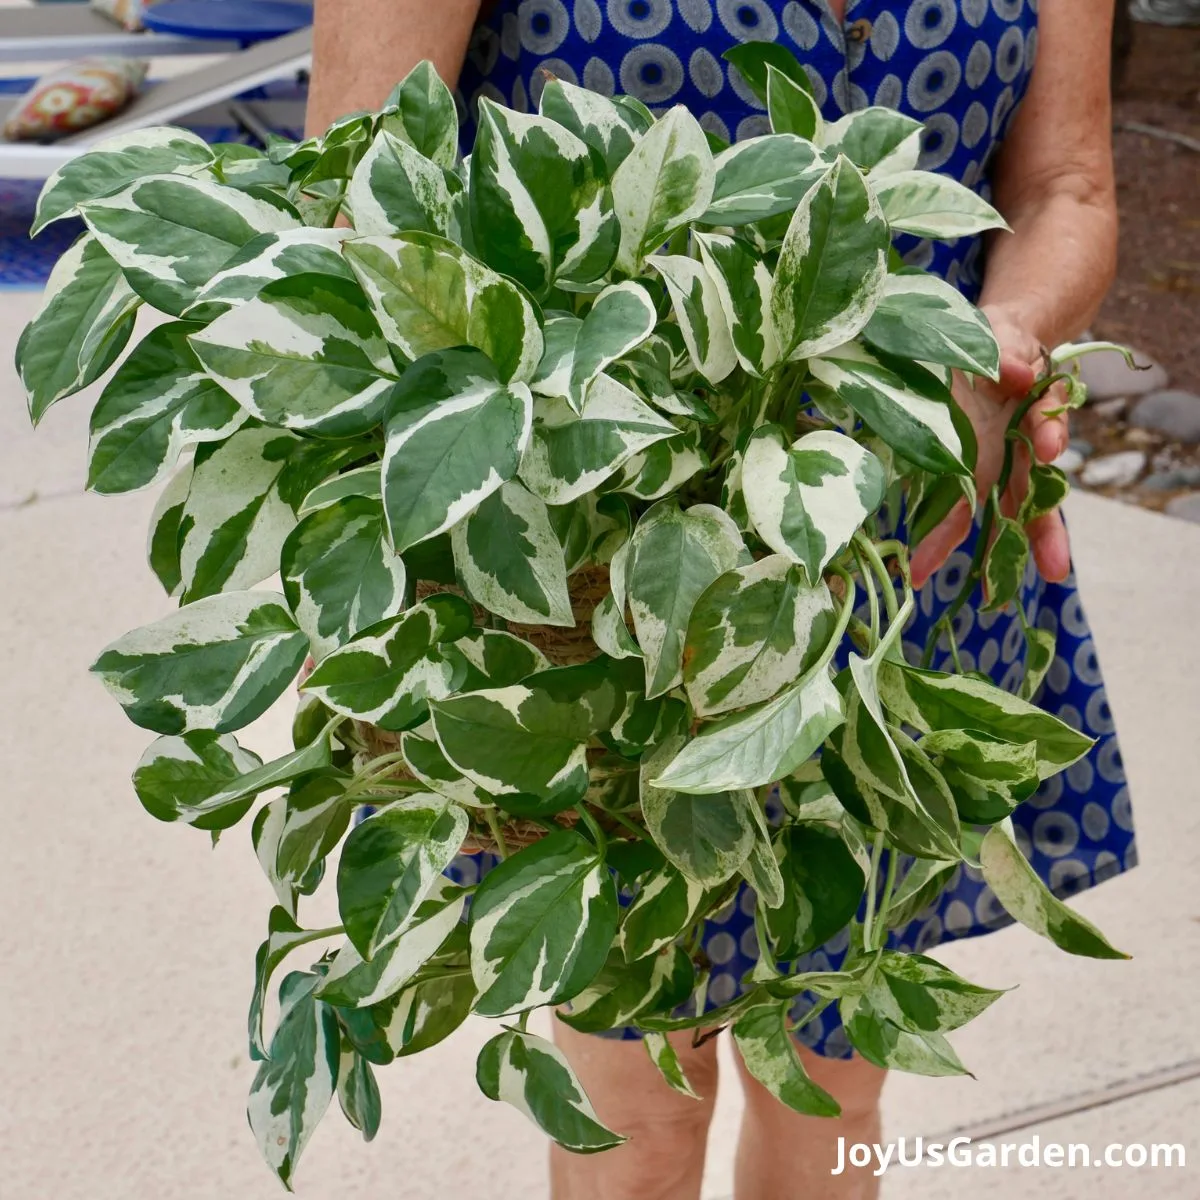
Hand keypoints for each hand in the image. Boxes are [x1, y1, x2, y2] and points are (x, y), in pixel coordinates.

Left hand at [909, 305, 1071, 589]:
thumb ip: (1008, 352)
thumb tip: (1015, 372)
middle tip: (1055, 570)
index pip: (1046, 419)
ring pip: (998, 511)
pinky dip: (942, 535)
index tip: (1047, 448)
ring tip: (989, 597)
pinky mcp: (961, 470)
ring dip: (994, 550)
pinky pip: (954, 506)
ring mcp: (991, 461)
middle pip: (1036, 489)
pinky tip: (923, 565)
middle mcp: (1017, 443)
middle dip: (1044, 531)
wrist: (971, 347)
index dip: (1048, 433)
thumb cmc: (993, 342)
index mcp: (1031, 403)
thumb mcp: (1001, 336)